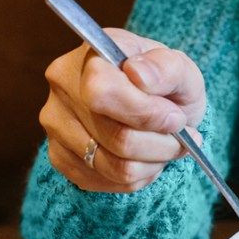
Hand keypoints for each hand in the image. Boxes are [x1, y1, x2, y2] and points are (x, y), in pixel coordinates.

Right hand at [39, 28, 204, 191]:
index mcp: (91, 56)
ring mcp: (56, 124)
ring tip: (165, 147)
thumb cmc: (167, 85)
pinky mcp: (59, 157)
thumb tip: (139, 74)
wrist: (155, 105)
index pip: (103, 93)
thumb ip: (168, 69)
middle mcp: (63, 87)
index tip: (176, 117)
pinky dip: (138, 177)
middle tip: (181, 137)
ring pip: (115, 167)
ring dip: (153, 163)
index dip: (147, 114)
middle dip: (162, 144)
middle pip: (118, 139)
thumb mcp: (182, 71)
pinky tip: (145, 158)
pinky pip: (107, 182)